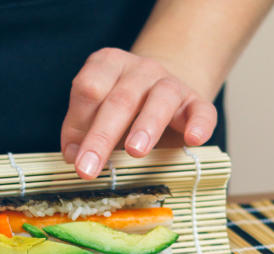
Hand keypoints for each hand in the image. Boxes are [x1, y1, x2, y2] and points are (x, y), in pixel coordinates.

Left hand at [60, 48, 216, 178]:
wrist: (165, 97)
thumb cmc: (125, 111)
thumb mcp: (97, 115)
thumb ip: (81, 130)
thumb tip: (72, 155)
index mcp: (108, 65)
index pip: (89, 87)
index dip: (79, 122)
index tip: (74, 158)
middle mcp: (140, 69)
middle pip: (120, 99)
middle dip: (102, 137)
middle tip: (88, 169)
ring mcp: (171, 83)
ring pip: (160, 99)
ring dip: (146, 126)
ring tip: (135, 152)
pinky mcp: (197, 103)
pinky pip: (201, 110)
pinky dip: (199, 124)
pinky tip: (193, 140)